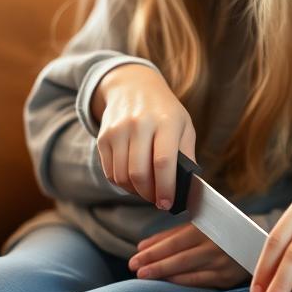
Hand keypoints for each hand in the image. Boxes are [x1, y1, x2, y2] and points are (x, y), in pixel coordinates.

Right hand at [93, 63, 195, 209]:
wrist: (134, 86)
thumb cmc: (165, 111)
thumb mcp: (184, 126)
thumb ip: (187, 155)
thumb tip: (187, 187)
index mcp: (166, 121)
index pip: (163, 162)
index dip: (165, 188)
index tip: (168, 204)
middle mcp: (139, 124)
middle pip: (139, 173)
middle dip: (149, 194)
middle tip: (158, 200)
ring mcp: (118, 130)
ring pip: (122, 176)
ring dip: (135, 192)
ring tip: (147, 191)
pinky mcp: (103, 138)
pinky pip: (110, 172)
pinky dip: (122, 184)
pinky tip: (133, 181)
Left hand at [129, 223, 248, 287]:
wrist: (256, 241)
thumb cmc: (222, 230)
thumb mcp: (201, 224)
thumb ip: (172, 233)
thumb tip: (143, 245)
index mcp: (209, 227)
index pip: (176, 240)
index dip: (155, 249)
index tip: (136, 255)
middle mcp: (216, 245)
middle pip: (179, 257)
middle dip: (154, 263)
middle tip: (134, 268)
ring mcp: (222, 262)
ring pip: (187, 270)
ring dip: (164, 273)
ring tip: (144, 275)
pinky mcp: (227, 277)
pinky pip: (199, 281)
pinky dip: (181, 281)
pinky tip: (167, 282)